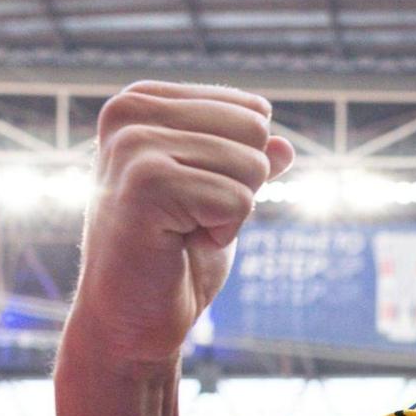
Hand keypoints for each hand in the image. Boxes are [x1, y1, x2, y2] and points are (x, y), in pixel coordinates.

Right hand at [67, 82, 294, 365]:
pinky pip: (238, 200)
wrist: (133, 314)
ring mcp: (132, 145)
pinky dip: (223, 234)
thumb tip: (286, 144)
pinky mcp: (145, 184)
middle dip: (242, 184)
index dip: (241, 163)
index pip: (252, 110)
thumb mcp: (219, 193)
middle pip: (255, 131)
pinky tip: (179, 244)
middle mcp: (129, 112)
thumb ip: (248, 158)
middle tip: (192, 215)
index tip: (195, 194)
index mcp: (142, 100)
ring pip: (252, 165)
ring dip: (230, 213)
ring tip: (183, 230)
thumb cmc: (174, 253)